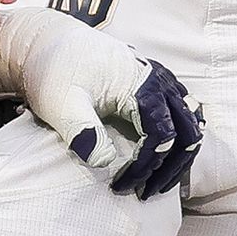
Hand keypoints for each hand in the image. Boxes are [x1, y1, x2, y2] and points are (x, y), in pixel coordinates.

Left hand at [0, 4, 203, 198]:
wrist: (46, 42)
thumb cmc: (52, 72)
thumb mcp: (61, 104)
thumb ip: (82, 131)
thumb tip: (104, 162)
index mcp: (143, 86)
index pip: (161, 137)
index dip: (145, 166)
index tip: (122, 186)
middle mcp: (159, 81)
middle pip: (187, 133)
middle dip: (170, 167)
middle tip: (146, 193)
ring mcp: (160, 80)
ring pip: (190, 123)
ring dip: (177, 155)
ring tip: (155, 182)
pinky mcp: (152, 83)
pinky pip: (181, 113)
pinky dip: (177, 137)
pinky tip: (160, 157)